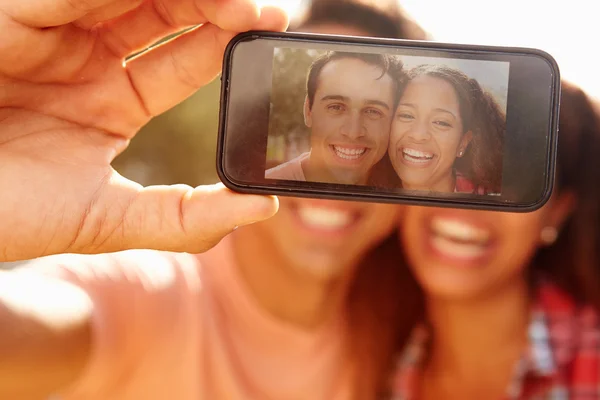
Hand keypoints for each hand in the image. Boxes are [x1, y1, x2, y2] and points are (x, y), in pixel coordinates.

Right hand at [0, 0, 287, 261]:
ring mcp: (51, 30)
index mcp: (114, 98)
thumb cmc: (11, 214)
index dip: (227, 37)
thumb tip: (260, 209)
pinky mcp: (15, 15)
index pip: (185, 55)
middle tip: (264, 7)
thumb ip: (185, 218)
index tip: (270, 28)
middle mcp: (88, 57)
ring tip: (235, 1)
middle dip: (214, 4)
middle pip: (165, 9)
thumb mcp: (109, 219)